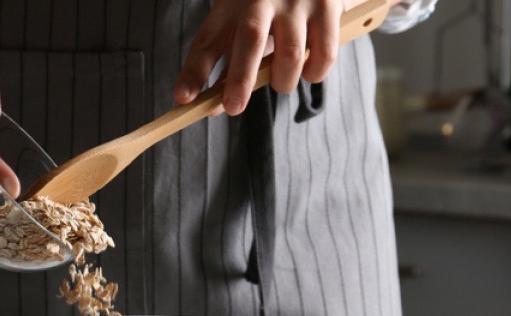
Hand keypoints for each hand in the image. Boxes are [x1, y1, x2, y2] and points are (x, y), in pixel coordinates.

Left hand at [173, 0, 353, 114]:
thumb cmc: (272, 9)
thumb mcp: (243, 26)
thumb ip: (231, 64)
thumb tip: (216, 108)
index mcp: (232, 5)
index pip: (208, 40)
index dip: (194, 72)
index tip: (183, 99)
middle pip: (250, 39)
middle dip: (240, 79)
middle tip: (233, 108)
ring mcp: (297, 0)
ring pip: (290, 54)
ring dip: (284, 81)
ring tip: (283, 84)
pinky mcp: (327, 4)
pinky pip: (323, 53)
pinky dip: (316, 73)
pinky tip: (311, 72)